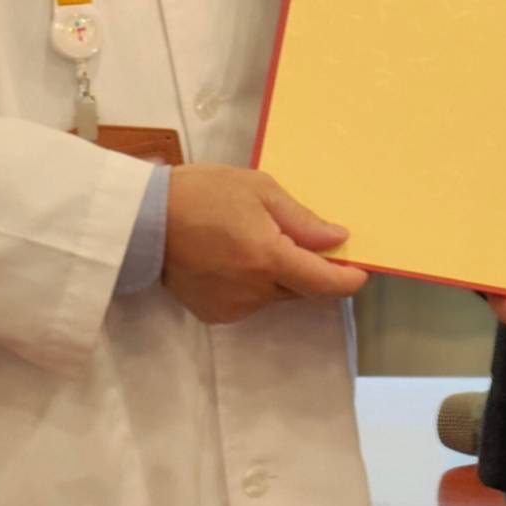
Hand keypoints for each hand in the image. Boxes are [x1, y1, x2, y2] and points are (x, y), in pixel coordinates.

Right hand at [161, 165, 368, 323]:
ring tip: (256, 241)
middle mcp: (255, 292)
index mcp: (269, 259)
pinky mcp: (214, 314)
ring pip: (276, 296)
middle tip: (300, 239)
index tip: (361, 271)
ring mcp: (233, 307)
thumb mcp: (259, 190)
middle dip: (310, 270)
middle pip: (302, 290)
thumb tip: (339, 240)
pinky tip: (235, 258)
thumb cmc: (204, 193)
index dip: (348, 280)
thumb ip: (302, 220)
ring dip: (280, 276)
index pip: (324, 283)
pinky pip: (250, 302)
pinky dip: (254, 284)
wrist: (144, 220)